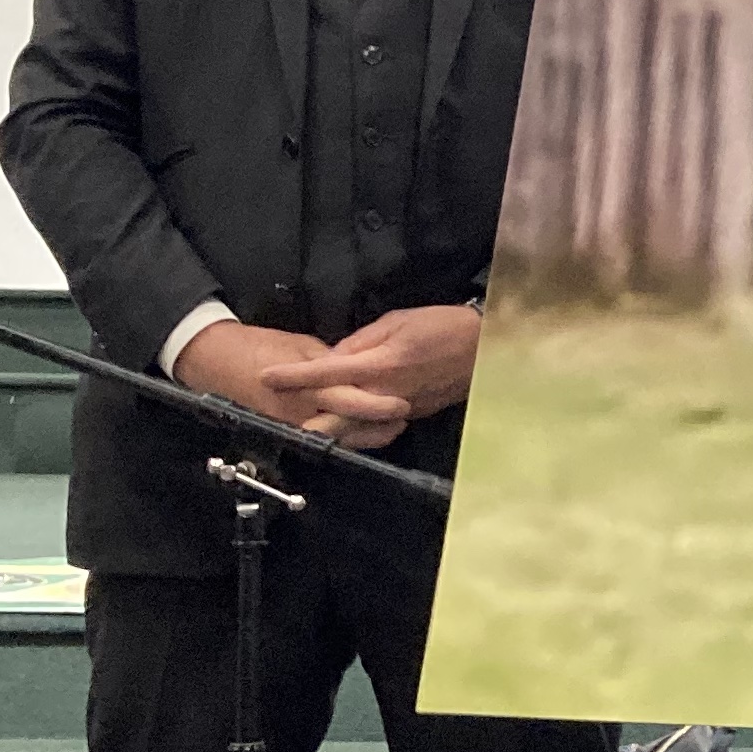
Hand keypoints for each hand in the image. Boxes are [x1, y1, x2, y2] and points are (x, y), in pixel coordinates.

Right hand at [173, 319, 401, 444]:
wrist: (215, 361)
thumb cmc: (260, 346)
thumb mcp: (302, 346)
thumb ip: (332, 360)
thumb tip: (358, 367)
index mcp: (307, 385)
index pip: (348, 398)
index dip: (376, 404)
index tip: (401, 403)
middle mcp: (300, 411)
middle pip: (345, 426)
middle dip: (375, 427)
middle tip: (401, 420)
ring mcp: (291, 424)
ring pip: (334, 437)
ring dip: (363, 436)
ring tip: (390, 430)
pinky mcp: (283, 430)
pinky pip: (319, 437)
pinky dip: (342, 436)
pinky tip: (361, 433)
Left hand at [263, 305, 480, 448]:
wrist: (486, 346)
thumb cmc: (441, 325)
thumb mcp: (397, 321)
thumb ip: (360, 342)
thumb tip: (334, 357)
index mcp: (379, 364)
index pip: (326, 372)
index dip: (293, 375)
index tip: (267, 377)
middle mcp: (385, 392)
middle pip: (337, 416)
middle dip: (307, 424)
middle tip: (278, 426)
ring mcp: (400, 408)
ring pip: (356, 427)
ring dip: (330, 429)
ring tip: (306, 430)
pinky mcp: (413, 415)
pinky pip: (378, 423)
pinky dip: (358, 424)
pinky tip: (345, 421)